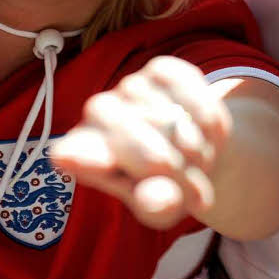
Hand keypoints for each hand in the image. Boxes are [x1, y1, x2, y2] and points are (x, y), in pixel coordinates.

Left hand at [51, 56, 231, 229]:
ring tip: (199, 164)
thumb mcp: (160, 208)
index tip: (73, 160)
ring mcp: (128, 87)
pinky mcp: (160, 69)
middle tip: (193, 194)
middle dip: (171, 169)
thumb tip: (161, 200)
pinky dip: (207, 119)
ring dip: (196, 149)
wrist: (192, 153)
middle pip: (132, 139)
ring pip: (168, 119)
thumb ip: (157, 206)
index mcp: (81, 155)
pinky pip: (190, 94)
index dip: (79, 157)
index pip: (71, 152)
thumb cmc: (163, 186)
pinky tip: (207, 134)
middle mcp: (97, 114)